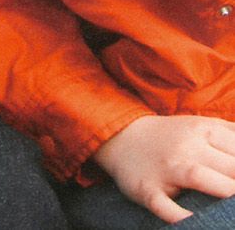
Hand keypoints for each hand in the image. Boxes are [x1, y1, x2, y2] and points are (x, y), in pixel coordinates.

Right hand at [94, 114, 234, 222]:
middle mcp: (185, 147)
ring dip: (225, 194)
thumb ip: (234, 134)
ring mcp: (165, 169)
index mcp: (202, 130)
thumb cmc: (171, 137)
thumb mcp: (202, 125)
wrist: (121, 137)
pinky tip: (193, 222)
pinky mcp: (147, 190)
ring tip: (234, 209)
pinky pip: (164, 206)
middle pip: (229, 168)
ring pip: (199, 178)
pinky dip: (179, 217)